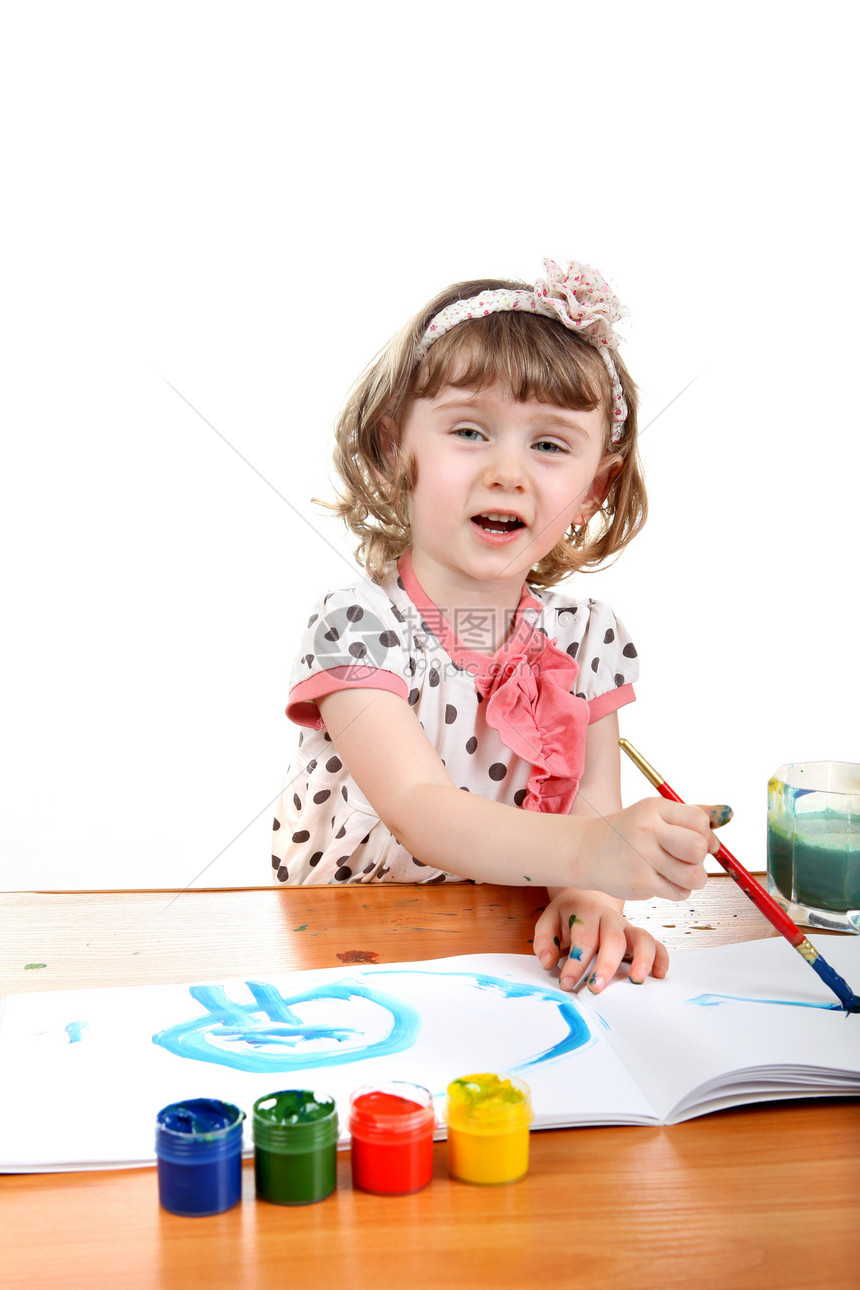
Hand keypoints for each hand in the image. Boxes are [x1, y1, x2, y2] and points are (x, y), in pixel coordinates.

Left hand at [533, 890, 668, 993]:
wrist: (587, 900)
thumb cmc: (568, 917)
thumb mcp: (549, 922)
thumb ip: (546, 941)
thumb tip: (549, 963)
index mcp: (586, 913)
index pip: (583, 937)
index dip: (575, 962)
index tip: (567, 984)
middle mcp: (609, 918)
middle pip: (613, 939)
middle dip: (606, 965)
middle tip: (596, 988)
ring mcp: (627, 927)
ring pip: (641, 938)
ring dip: (642, 959)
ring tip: (636, 981)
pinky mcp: (638, 936)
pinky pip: (656, 944)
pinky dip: (661, 958)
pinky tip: (658, 976)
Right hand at [575, 796, 721, 900]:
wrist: (588, 850)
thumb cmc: (629, 832)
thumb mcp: (655, 814)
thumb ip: (691, 814)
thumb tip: (727, 815)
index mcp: (655, 808)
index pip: (699, 821)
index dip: (705, 835)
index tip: (694, 840)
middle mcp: (648, 830)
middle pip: (698, 848)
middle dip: (700, 858)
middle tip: (687, 858)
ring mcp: (642, 857)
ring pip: (694, 876)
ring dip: (693, 878)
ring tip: (679, 873)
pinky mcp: (640, 881)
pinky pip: (679, 893)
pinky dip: (678, 890)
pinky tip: (662, 880)